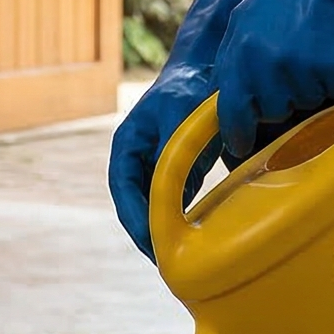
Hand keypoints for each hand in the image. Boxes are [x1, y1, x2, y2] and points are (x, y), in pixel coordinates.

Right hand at [109, 0, 262, 257]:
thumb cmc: (192, 89)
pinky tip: (196, 240)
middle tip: (168, 265)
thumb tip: (172, 197)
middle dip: (148, 236)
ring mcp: (153, 166)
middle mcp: (135, 159)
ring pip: (152, 208)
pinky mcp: (174, 170)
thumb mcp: (182, 121)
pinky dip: (179, 220)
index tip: (153, 245)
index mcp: (126, 146)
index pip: (124, 192)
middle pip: (134, 207)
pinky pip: (172, 202)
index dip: (136, 221)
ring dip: (163, 232)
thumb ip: (175, 156)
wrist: (209, 68)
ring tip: (181, 262)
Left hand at [215, 0, 333, 156]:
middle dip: (285, 96)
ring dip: (315, 82)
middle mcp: (265, 60)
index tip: (240, 144)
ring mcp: (300, 66)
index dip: (237, 130)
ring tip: (317, 45)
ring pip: (307, 102)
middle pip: (273, 110)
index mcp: (239, 47)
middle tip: (298, 62)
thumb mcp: (249, 21)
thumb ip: (238, 61)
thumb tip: (229, 107)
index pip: (231, 105)